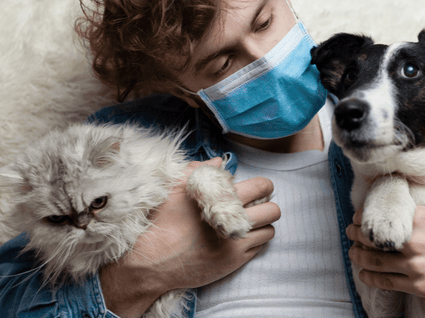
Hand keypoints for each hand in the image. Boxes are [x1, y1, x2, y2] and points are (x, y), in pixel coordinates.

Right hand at [100, 158, 279, 317]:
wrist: (151, 262)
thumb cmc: (161, 223)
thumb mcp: (175, 190)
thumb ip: (199, 171)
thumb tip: (219, 162)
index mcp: (222, 200)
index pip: (261, 186)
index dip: (263, 185)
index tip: (258, 188)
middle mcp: (234, 223)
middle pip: (273, 210)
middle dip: (268, 204)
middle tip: (257, 205)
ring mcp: (236, 244)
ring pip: (269, 230)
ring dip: (262, 224)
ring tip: (249, 221)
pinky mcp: (234, 262)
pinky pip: (258, 248)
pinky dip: (253, 240)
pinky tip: (237, 236)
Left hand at [346, 203, 424, 304]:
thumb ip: (419, 206)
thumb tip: (396, 196)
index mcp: (420, 219)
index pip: (379, 216)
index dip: (363, 216)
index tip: (358, 216)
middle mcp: (415, 242)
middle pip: (372, 239)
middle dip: (356, 235)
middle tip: (350, 231)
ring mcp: (417, 267)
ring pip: (374, 261)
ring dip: (358, 255)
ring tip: (352, 251)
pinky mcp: (420, 286)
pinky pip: (386, 282)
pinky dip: (369, 276)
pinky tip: (363, 272)